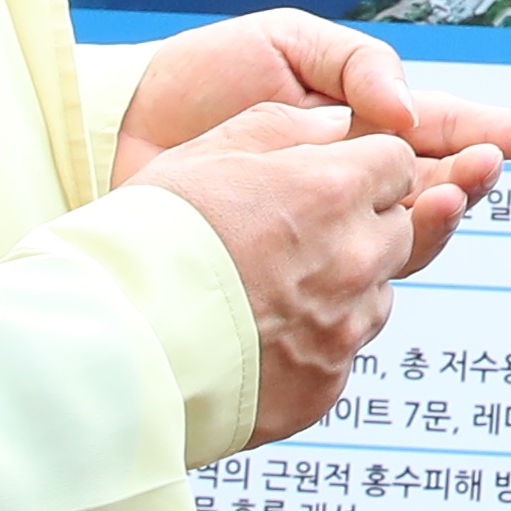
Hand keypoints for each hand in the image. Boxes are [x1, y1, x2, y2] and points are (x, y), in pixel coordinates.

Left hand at [113, 8, 510, 283]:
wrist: (117, 131)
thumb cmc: (198, 81)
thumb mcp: (283, 43)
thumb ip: (352, 66)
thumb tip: (402, 113)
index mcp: (360, 118)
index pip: (441, 127)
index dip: (494, 133)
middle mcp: (350, 174)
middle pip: (433, 184)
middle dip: (470, 177)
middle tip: (490, 170)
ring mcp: (320, 221)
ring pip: (399, 231)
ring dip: (430, 219)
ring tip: (445, 200)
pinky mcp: (285, 261)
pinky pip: (343, 271)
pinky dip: (373, 269)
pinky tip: (388, 257)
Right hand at [135, 101, 432, 448]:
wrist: (111, 344)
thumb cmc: (148, 240)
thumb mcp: (206, 152)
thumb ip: (283, 127)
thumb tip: (336, 125)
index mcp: (332, 191)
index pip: (397, 163)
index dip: (361, 168)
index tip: (329, 179)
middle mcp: (355, 260)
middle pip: (400, 230)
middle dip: (364, 225)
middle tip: (298, 236)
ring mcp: (344, 329)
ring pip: (375, 294)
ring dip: (343, 286)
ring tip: (267, 290)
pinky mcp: (326, 386)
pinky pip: (341, 353)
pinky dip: (313, 343)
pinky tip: (257, 336)